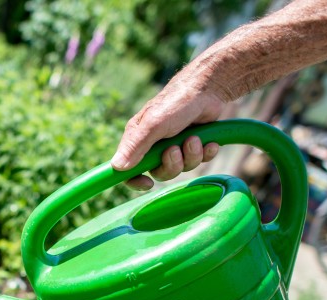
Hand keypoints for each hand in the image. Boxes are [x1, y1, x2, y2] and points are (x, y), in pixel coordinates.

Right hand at [110, 71, 227, 189]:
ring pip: (181, 168)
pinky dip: (205, 153)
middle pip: (160, 172)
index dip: (135, 180)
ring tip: (195, 138)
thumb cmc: (176, 103)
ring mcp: (174, 145)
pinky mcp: (193, 144)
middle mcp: (154, 145)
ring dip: (191, 156)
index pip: (128, 169)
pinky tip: (209, 142)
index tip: (147, 184)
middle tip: (176, 150)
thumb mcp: (153, 125)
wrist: (208, 89)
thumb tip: (117, 167)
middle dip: (172, 165)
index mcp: (138, 140)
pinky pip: (199, 161)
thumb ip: (135, 146)